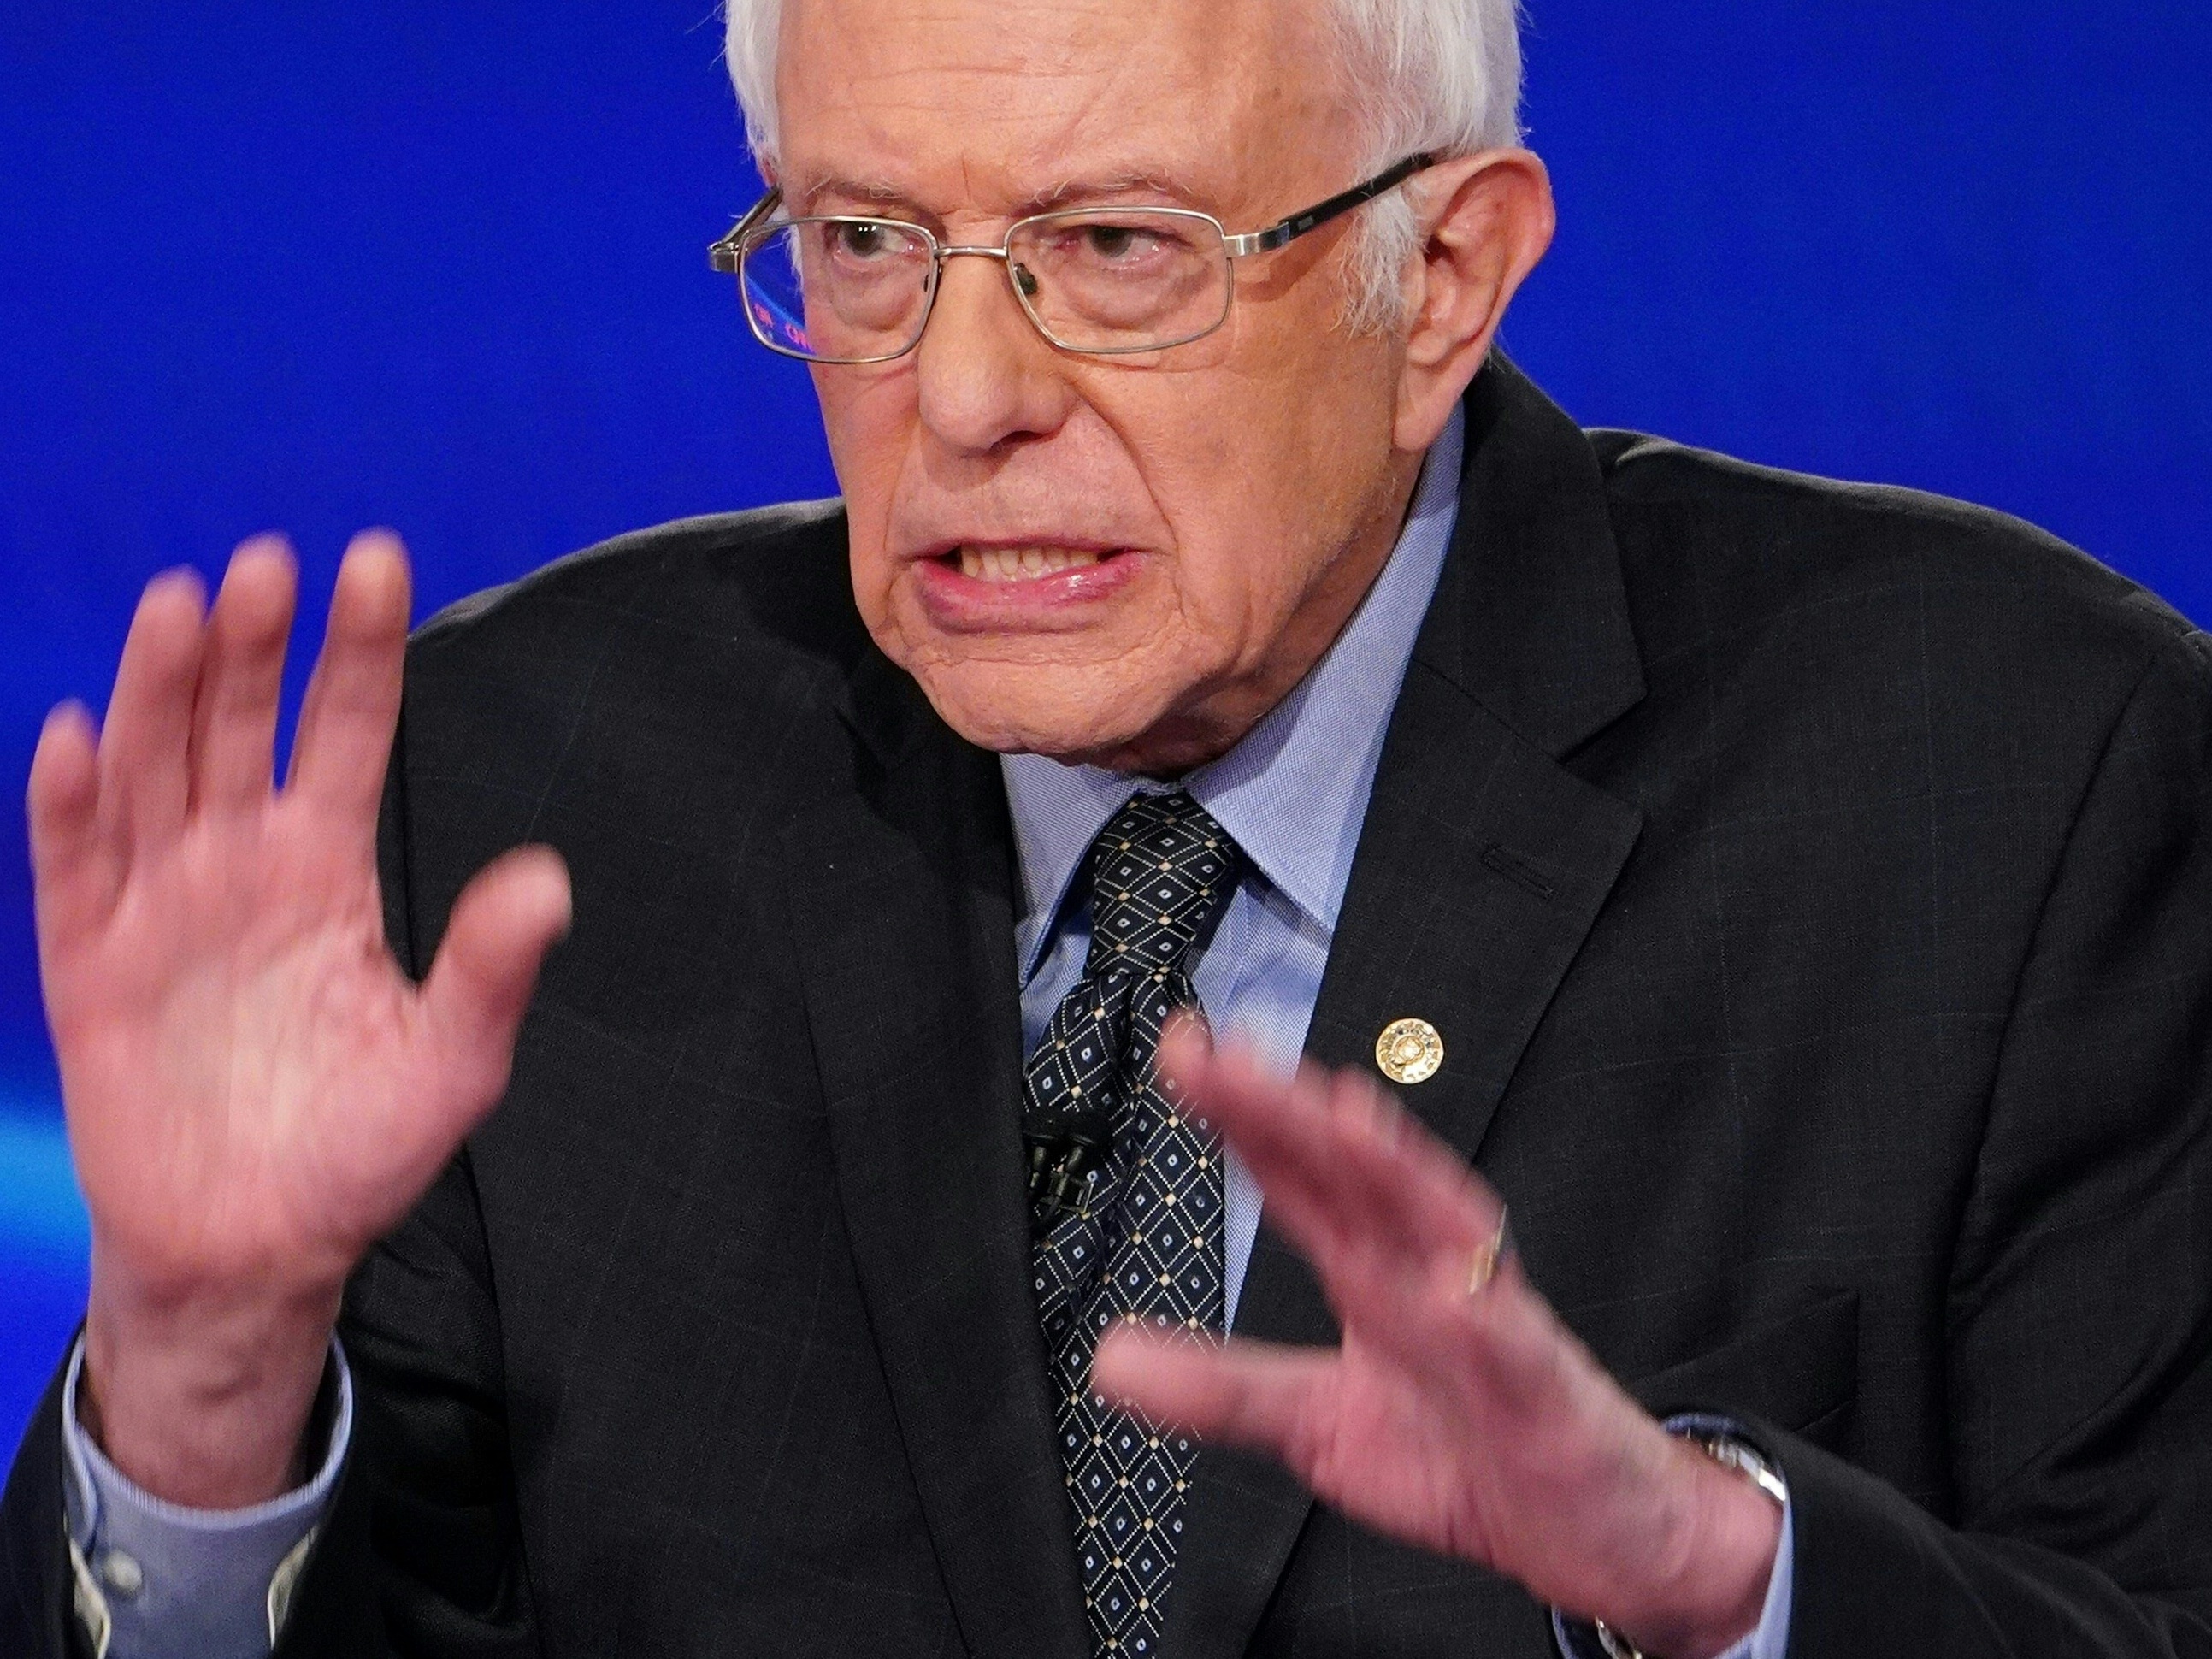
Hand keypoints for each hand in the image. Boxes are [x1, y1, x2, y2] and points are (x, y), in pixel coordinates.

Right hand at [29, 533, 570, 1506]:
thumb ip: (489, 969)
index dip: (357, 651)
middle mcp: (242, 865)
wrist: (258, 1249)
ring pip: (153, 771)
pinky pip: (72, 870)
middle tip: (266, 565)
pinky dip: (70, 805)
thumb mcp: (452, 1061)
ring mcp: (161, 908)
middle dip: (250, 646)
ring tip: (181, 605)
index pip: (346, 733)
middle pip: (239, 728)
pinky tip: (78, 735)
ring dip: (160, 690)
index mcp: (329, 869)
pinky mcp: (90, 967)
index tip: (375, 561)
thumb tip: (551, 880)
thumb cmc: (358, 1150)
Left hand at [1094, 1025, 1780, 1658]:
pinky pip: (1516, 1348)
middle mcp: (1428, 1274)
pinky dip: (1488, 1316)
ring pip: (1441, 1227)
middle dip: (1291, 1110)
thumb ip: (1220, 1387)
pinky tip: (1455, 1285)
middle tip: (1225, 1054)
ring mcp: (1490, 1324)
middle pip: (1355, 1175)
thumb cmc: (1470, 1456)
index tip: (1182, 1053)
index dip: (1239, 1115)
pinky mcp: (1545, 1394)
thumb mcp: (1316, 1424)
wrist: (1597, 1534)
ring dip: (1393, 1168)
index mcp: (1372, 1273)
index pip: (1298, 1176)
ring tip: (1338, 1113)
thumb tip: (1109, 1362)